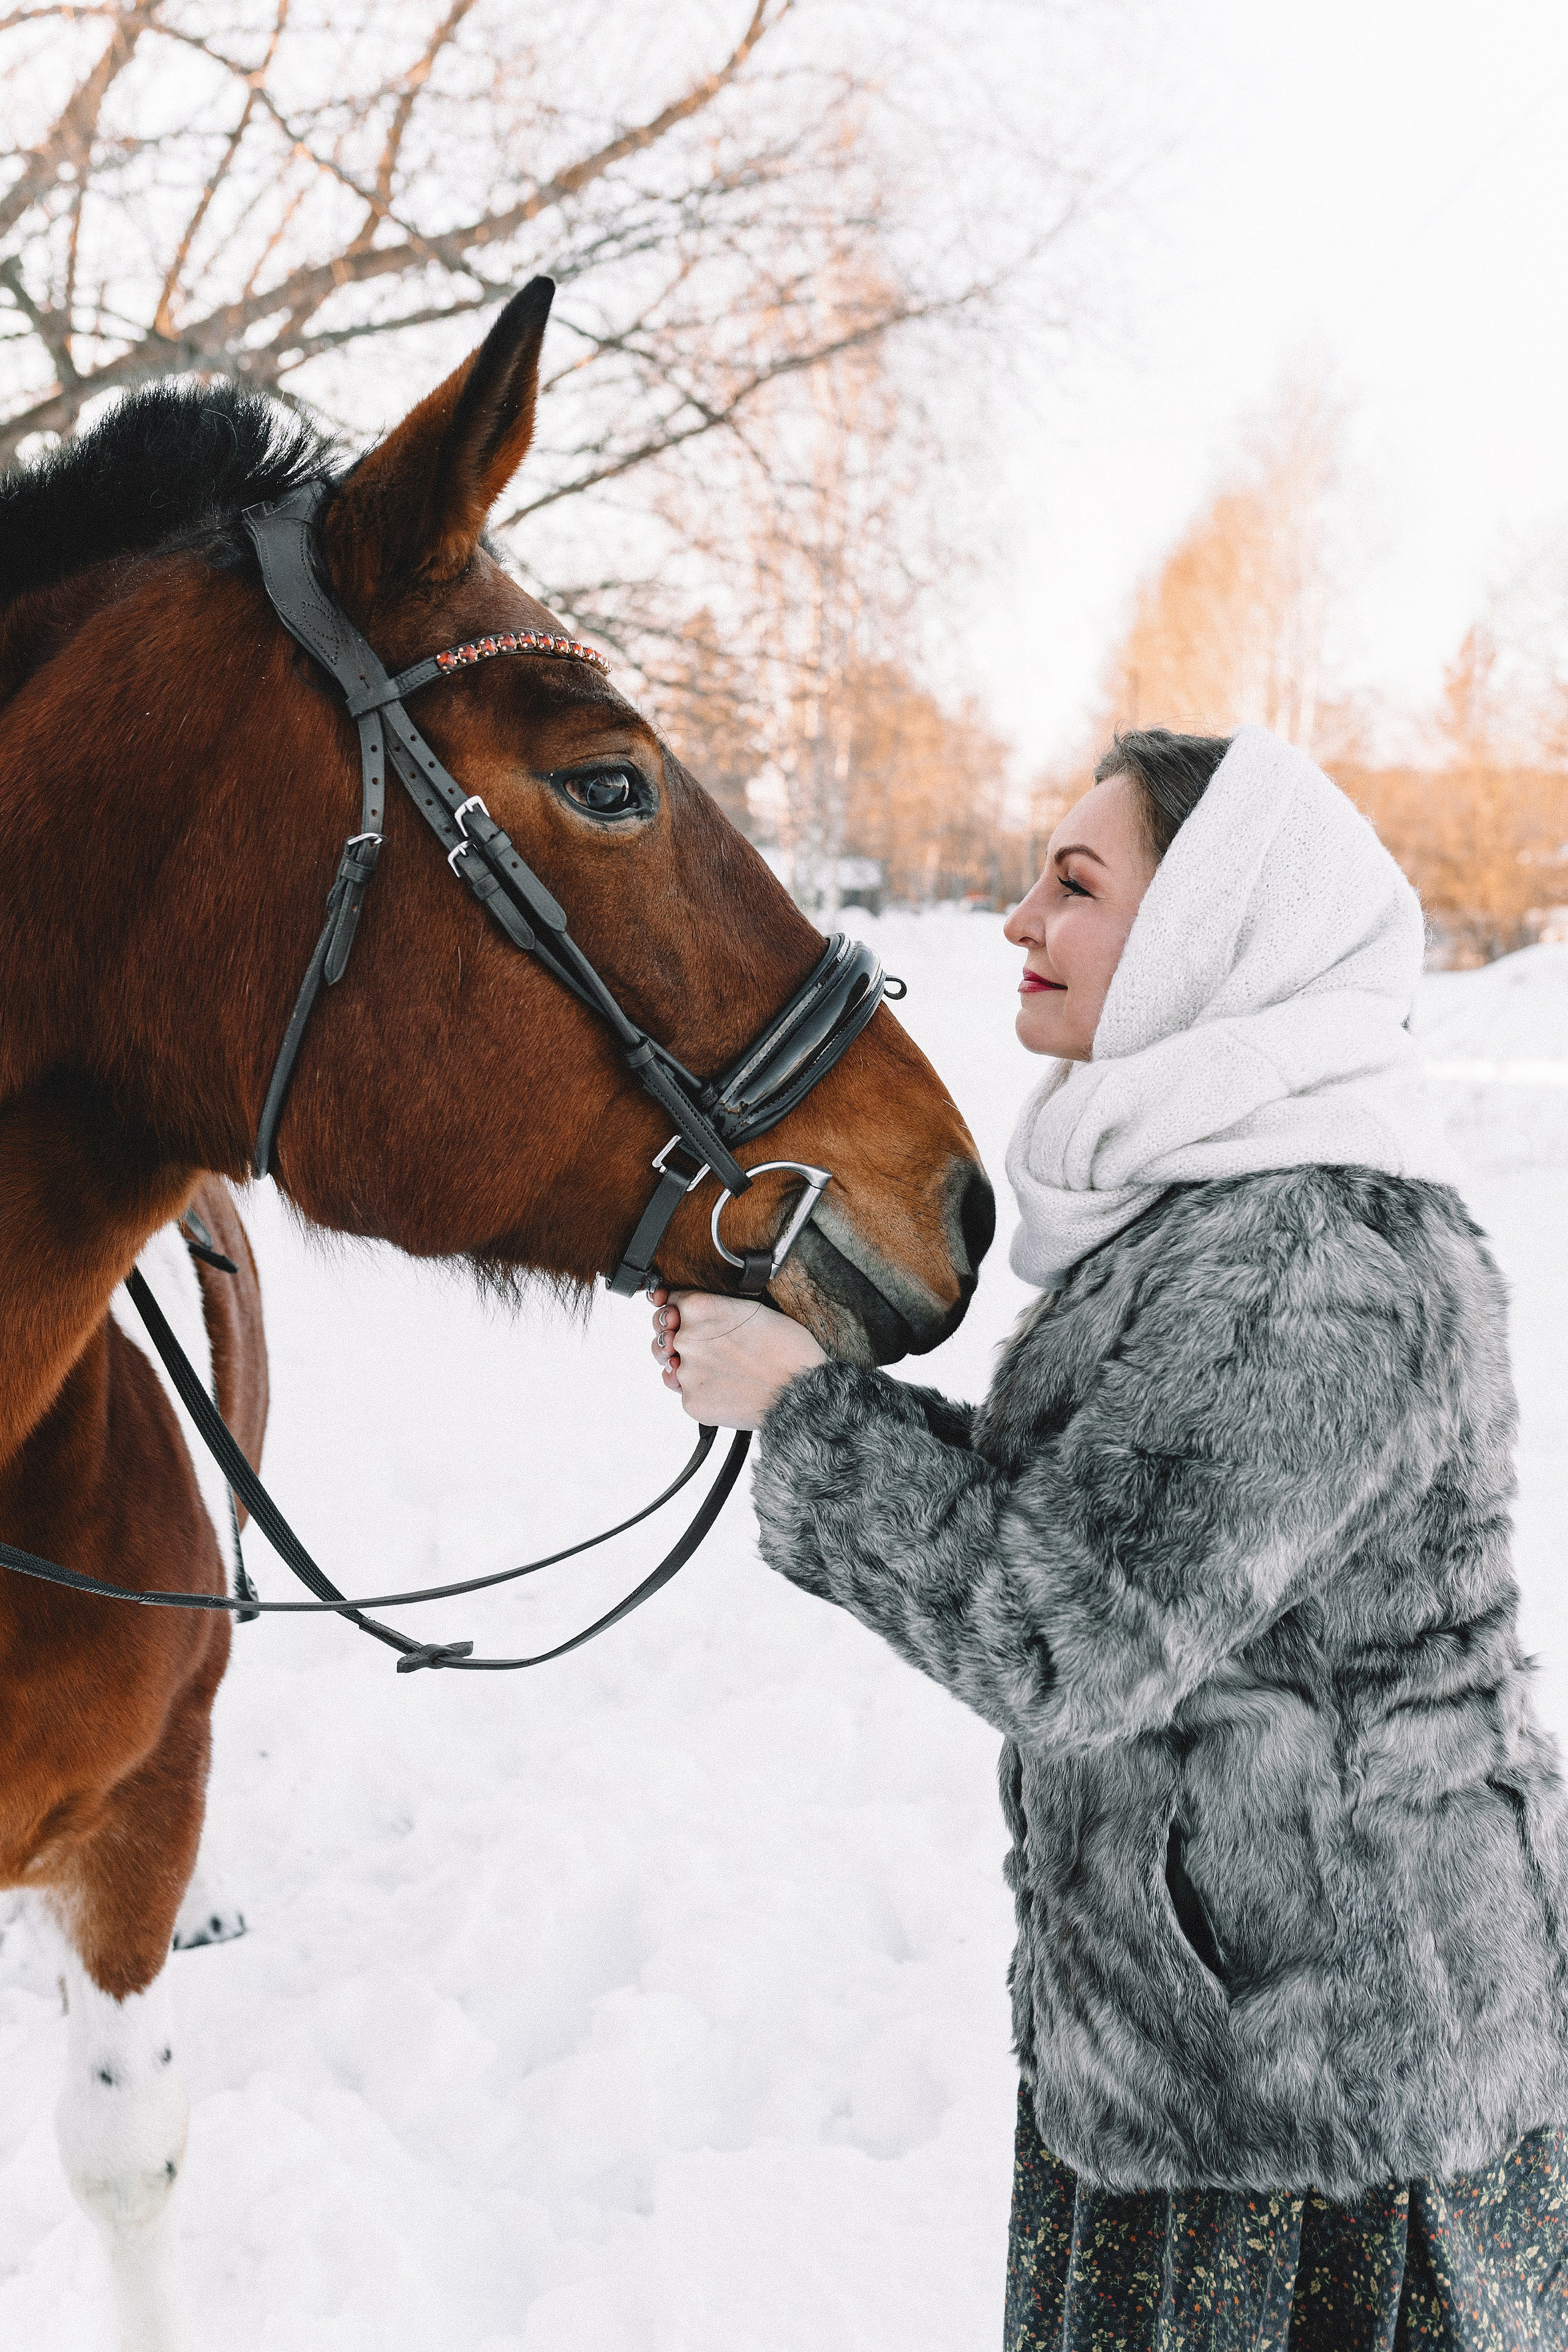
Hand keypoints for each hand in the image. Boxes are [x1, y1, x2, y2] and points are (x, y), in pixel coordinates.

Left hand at [650, 1287, 826, 1427]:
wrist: (801, 1392)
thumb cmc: (787, 1349)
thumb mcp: (753, 1309)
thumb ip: (714, 1308)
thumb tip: (687, 1312)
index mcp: (700, 1308)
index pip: (670, 1302)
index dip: (679, 1310)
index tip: (681, 1317)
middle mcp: (686, 1338)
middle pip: (663, 1334)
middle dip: (676, 1338)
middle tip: (705, 1347)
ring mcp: (686, 1372)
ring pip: (672, 1365)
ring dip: (687, 1366)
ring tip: (719, 1370)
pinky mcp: (691, 1402)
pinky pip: (686, 1393)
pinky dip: (702, 1392)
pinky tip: (726, 1389)